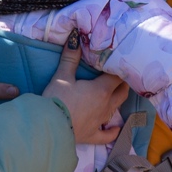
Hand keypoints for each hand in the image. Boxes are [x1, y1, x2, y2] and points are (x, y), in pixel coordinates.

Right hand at [42, 30, 127, 145]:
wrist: (49, 126)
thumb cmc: (57, 99)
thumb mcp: (62, 76)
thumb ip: (71, 57)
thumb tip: (76, 36)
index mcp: (102, 89)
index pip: (118, 76)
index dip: (119, 68)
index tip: (119, 61)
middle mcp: (106, 105)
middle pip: (122, 92)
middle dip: (123, 82)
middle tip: (120, 74)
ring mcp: (101, 121)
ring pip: (117, 108)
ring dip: (118, 100)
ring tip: (117, 93)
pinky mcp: (93, 135)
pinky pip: (107, 134)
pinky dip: (113, 131)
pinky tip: (117, 128)